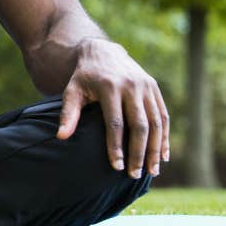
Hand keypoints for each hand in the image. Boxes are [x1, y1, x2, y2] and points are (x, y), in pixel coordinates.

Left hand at [56, 38, 168, 178]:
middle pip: (139, 125)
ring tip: (152, 171)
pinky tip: (163, 155)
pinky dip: (164, 136)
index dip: (116, 146)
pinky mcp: (154, 87)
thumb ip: (68, 113)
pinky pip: (163, 115)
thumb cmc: (84, 76)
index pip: (114, 123)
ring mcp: (145, 85)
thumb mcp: (72, 90)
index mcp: (109, 86)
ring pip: (155, 122)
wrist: (102, 51)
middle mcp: (130, 85)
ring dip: (155, 149)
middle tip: (135, 175)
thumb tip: (61, 137)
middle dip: (138, 152)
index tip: (116, 167)